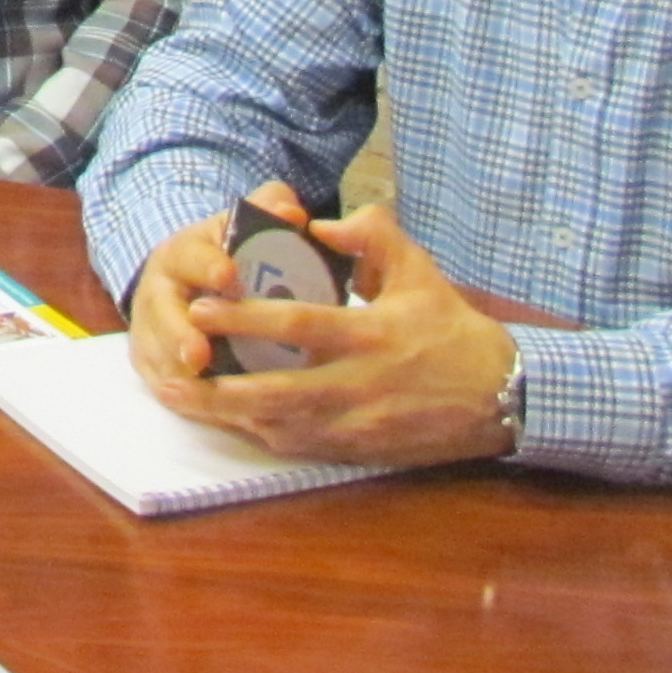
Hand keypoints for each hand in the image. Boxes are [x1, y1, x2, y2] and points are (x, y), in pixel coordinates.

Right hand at [123, 180, 303, 390]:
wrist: (185, 275)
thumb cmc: (228, 251)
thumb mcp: (244, 223)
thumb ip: (269, 209)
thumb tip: (291, 213)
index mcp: (184, 251)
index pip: (193, 256)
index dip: (209, 266)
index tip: (229, 277)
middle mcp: (159, 288)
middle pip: (162, 312)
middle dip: (178, 334)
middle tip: (199, 356)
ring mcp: (149, 326)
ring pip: (155, 352)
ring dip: (176, 374)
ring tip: (201, 395)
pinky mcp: (148, 357)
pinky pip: (158, 380)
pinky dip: (179, 398)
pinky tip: (207, 414)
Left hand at [140, 197, 518, 467]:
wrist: (500, 396)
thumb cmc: (452, 329)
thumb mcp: (418, 271)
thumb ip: (372, 236)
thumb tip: (321, 222)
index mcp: (370, 335)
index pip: (296, 326)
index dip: (244, 318)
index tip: (199, 306)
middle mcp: (358, 385)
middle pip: (274, 391)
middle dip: (217, 384)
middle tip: (172, 367)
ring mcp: (356, 424)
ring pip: (279, 426)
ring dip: (227, 415)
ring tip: (181, 396)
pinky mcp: (358, 450)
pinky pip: (297, 445)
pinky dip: (259, 432)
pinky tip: (228, 418)